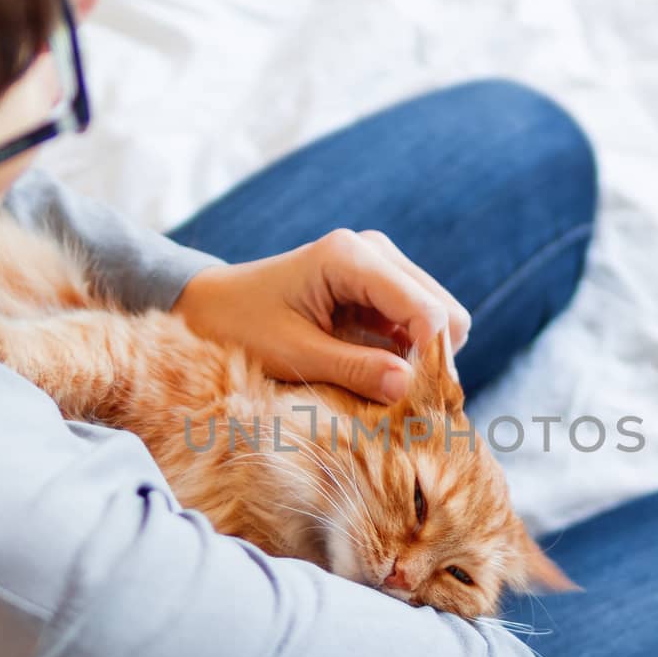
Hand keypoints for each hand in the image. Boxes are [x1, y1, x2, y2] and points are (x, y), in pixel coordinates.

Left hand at [173, 228, 471, 402]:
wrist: (212, 306)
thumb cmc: (241, 326)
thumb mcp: (292, 354)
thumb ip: (353, 370)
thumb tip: (410, 388)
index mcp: (351, 257)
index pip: (426, 311)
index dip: (430, 361)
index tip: (412, 405)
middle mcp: (375, 251)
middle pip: (445, 312)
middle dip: (430, 360)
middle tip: (399, 401)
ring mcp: (381, 266)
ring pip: (440, 319)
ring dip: (421, 358)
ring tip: (385, 389)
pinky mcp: (380, 287)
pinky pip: (418, 324)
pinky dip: (409, 354)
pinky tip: (380, 375)